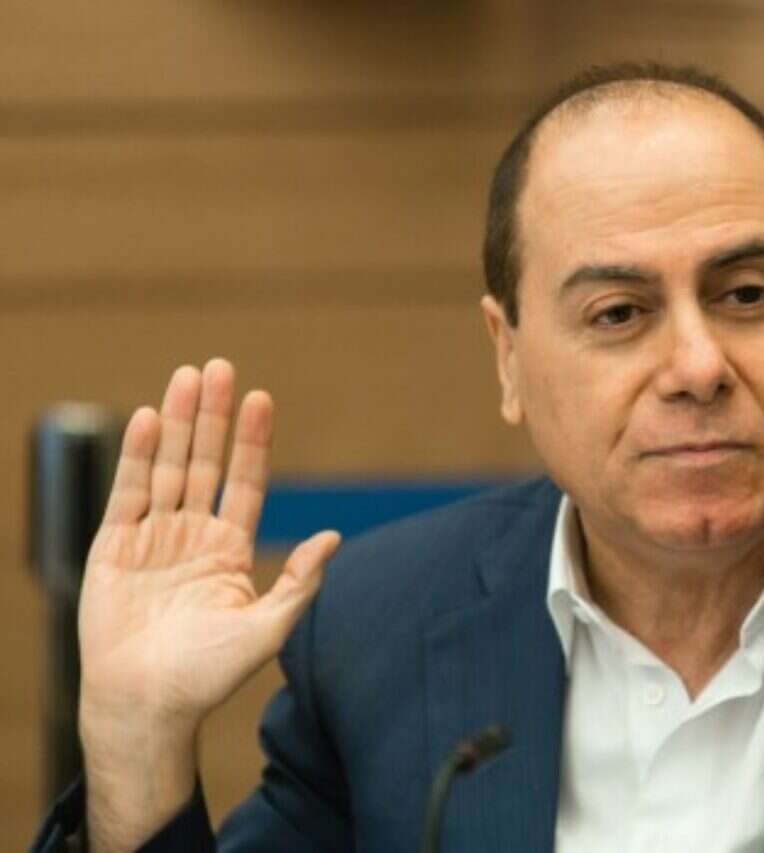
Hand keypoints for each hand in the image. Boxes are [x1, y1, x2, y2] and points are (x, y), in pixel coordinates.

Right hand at [79, 359, 339, 850]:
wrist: (148, 706)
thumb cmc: (209, 676)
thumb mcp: (269, 628)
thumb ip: (301, 581)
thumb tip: (334, 536)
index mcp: (229, 550)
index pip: (243, 482)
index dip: (251, 441)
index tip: (262, 400)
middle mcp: (192, 536)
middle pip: (204, 463)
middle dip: (212, 416)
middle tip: (221, 367)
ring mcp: (153, 539)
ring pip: (168, 467)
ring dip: (177, 422)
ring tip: (188, 376)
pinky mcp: (114, 547)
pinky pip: (128, 493)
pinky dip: (138, 455)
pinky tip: (150, 418)